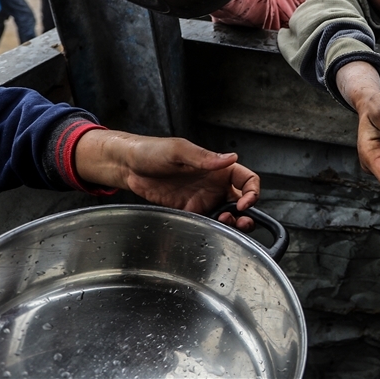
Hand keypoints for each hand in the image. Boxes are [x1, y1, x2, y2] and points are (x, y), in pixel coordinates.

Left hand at [75, 130, 260, 231]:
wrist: (128, 166)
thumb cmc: (152, 151)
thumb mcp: (179, 150)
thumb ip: (204, 157)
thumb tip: (230, 158)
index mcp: (218, 168)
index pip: (247, 179)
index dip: (252, 191)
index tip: (245, 202)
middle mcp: (214, 184)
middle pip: (241, 201)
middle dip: (246, 214)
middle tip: (240, 222)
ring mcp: (202, 199)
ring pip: (227, 215)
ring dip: (232, 224)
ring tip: (226, 226)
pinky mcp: (188, 211)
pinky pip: (207, 222)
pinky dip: (213, 229)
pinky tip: (210, 230)